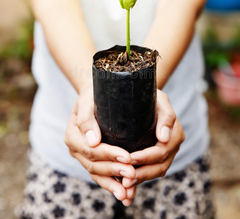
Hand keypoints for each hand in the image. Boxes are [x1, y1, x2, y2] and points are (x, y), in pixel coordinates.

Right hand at [64, 87, 136, 205]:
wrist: (93, 97)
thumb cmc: (92, 96)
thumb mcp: (87, 102)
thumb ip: (87, 120)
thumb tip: (93, 141)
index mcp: (73, 135)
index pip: (91, 150)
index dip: (109, 155)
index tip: (127, 157)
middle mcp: (76, 148)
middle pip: (94, 165)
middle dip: (114, 170)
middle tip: (133, 173)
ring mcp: (83, 156)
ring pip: (97, 174)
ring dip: (113, 183)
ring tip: (128, 193)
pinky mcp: (92, 159)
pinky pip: (100, 175)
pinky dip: (112, 184)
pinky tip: (125, 193)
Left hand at [122, 90, 184, 187]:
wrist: (147, 97)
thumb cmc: (151, 95)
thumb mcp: (160, 100)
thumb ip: (166, 116)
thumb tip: (163, 137)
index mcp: (175, 134)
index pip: (161, 152)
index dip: (145, 158)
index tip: (129, 159)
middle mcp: (172, 146)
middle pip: (159, 166)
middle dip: (142, 174)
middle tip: (124, 180)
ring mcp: (167, 153)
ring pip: (155, 172)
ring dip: (140, 179)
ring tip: (123, 185)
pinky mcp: (158, 157)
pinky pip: (151, 170)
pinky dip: (140, 178)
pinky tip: (126, 184)